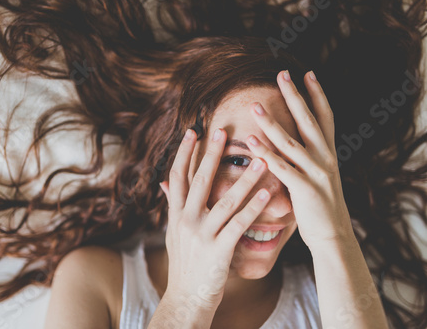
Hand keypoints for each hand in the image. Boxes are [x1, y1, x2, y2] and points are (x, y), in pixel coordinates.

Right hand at [159, 127, 270, 309]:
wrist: (186, 298)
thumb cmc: (184, 264)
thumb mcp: (173, 233)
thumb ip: (173, 206)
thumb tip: (164, 184)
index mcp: (176, 214)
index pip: (178, 176)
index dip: (184, 152)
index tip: (193, 131)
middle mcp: (186, 221)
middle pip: (200, 181)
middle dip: (211, 154)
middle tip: (222, 130)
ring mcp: (201, 235)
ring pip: (224, 200)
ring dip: (244, 179)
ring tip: (260, 160)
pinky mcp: (218, 250)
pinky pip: (238, 225)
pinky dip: (252, 208)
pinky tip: (266, 195)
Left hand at [245, 70, 353, 251]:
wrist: (333, 235)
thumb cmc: (320, 205)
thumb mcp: (319, 175)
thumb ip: (307, 157)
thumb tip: (292, 141)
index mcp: (329, 153)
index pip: (325, 117)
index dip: (317, 94)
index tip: (308, 73)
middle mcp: (325, 158)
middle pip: (309, 121)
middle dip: (294, 96)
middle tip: (282, 74)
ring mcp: (317, 173)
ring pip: (291, 142)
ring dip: (271, 122)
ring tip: (254, 106)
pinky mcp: (305, 189)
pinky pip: (282, 168)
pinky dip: (266, 154)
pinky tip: (251, 142)